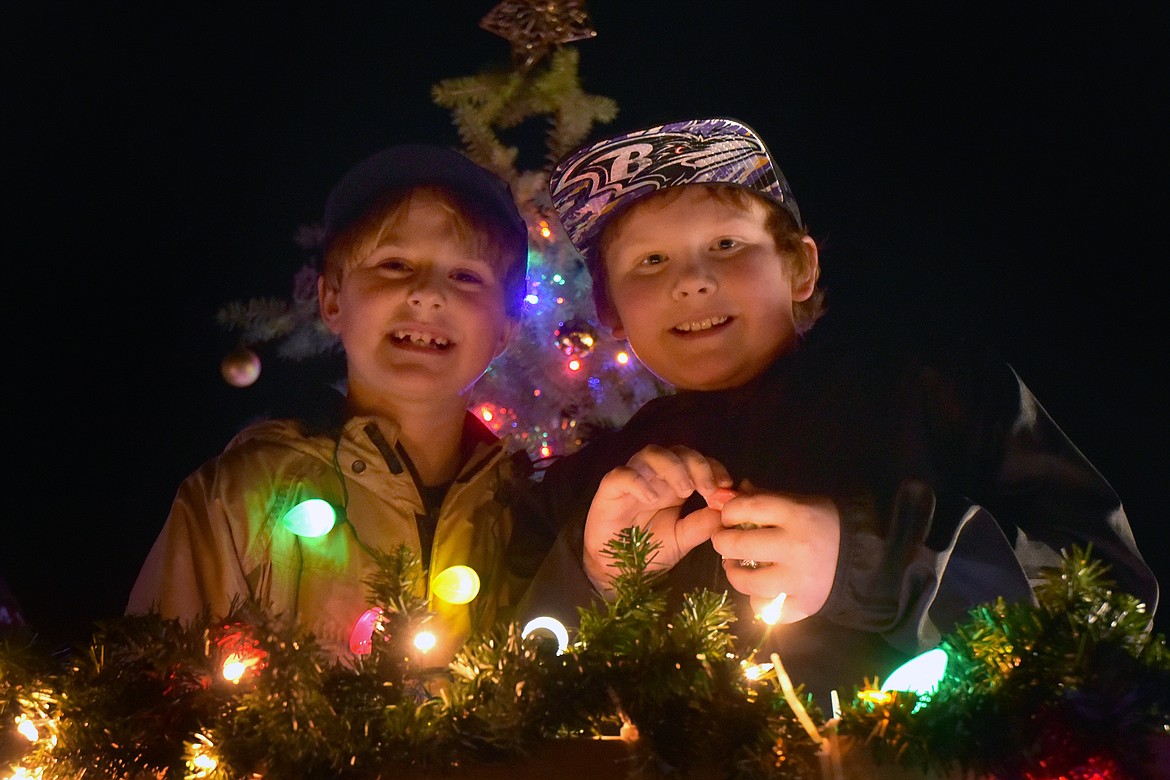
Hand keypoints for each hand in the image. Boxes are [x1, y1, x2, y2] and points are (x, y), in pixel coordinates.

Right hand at [583, 445, 733, 595]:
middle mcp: (656, 477)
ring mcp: (633, 480)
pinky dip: (638, 481)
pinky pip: (622, 474)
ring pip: (652, 453)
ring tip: (684, 491)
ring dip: (673, 467)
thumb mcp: (683, 539)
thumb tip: (728, 509)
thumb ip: (704, 524)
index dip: (713, 467)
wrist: (616, 571)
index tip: (726, 486)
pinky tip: (651, 498)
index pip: (697, 462)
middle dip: (698, 465)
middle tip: (708, 489)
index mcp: (675, 485)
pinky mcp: (610, 490)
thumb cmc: (648, 552)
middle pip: (678, 451)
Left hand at [711, 484, 840, 621]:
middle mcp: (796, 547)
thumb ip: (760, 498)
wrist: (862, 554)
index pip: (746, 509)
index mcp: (796, 514)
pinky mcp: (804, 605)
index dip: (728, 513)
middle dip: (722, 542)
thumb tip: (723, 497)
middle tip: (724, 542)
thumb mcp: (796, 502)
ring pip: (747, 582)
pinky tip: (763, 590)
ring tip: (738, 567)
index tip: (727, 518)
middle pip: (738, 545)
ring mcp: (800, 580)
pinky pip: (765, 609)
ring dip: (735, 574)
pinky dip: (758, 601)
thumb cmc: (822, 522)